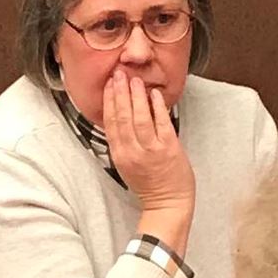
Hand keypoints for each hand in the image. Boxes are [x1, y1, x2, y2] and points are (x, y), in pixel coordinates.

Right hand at [102, 70, 193, 219]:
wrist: (168, 203)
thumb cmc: (149, 185)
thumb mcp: (127, 164)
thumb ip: (123, 142)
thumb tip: (120, 116)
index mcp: (120, 156)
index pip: (111, 123)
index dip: (109, 102)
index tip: (108, 85)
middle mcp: (133, 152)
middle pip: (122, 117)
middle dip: (119, 93)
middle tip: (118, 74)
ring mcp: (151, 150)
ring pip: (140, 117)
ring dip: (136, 96)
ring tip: (134, 80)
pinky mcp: (169, 148)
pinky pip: (161, 122)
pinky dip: (157, 106)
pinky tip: (154, 94)